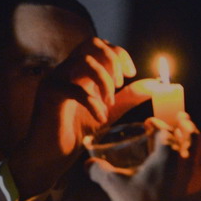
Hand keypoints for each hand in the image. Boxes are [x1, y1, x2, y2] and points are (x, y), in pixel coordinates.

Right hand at [8, 37, 153, 198]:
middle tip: (120, 84)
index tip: (131, 74)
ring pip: (85, 61)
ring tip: (109, 104)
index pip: (99, 45)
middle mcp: (65, 70)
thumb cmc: (75, 133)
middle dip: (113, 60)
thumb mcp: (107, 112)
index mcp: (78, 70)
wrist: (49, 156)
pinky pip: (75, 89)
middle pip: (91, 43)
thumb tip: (151, 85)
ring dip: (104, 81)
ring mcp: (55, 79)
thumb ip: (126, 98)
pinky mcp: (49, 95)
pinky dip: (93, 102)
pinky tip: (100, 118)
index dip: (119, 54)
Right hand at [87, 112, 200, 200]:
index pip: (164, 131)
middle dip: (185, 123)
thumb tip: (87, 163)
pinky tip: (194, 165)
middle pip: (192, 134)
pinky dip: (200, 161)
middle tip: (180, 117)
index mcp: (167, 155)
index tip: (150, 123)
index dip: (156, 124)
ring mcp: (199, 177)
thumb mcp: (114, 186)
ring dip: (194, 142)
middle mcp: (188, 162)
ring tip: (188, 139)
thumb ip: (99, 170)